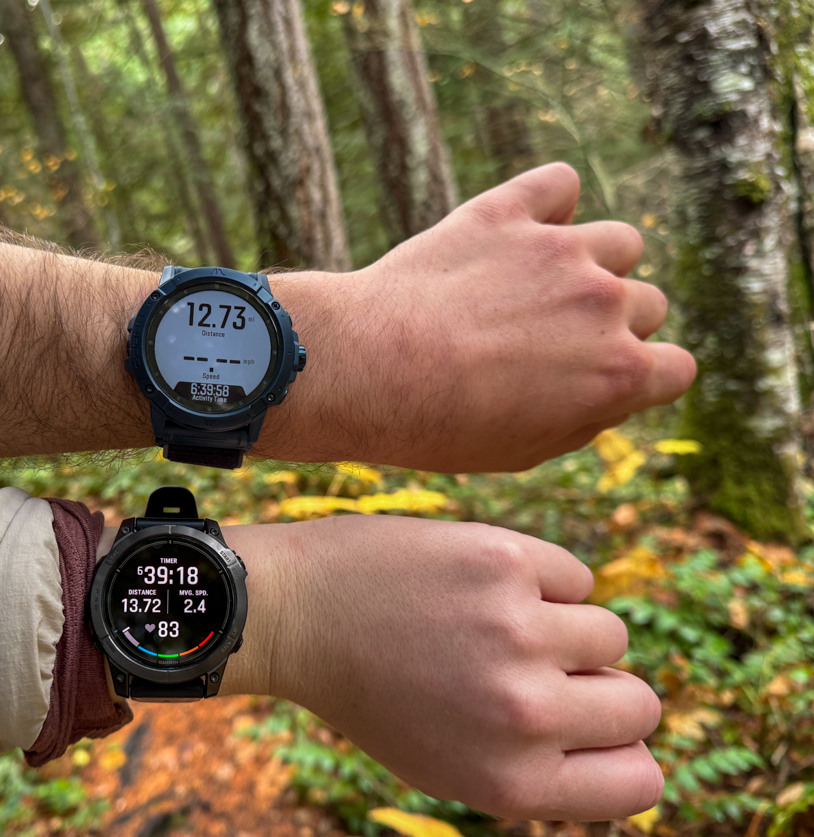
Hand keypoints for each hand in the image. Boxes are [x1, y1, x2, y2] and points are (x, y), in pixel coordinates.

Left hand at [223, 514, 663, 821]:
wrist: (297, 613)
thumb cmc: (372, 693)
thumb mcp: (447, 765)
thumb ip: (540, 770)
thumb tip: (634, 751)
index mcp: (513, 782)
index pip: (641, 782)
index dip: (621, 753)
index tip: (586, 729)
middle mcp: (524, 714)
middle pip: (640, 704)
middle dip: (598, 687)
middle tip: (533, 668)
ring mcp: (519, 632)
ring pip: (610, 633)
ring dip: (564, 628)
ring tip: (489, 625)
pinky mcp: (506, 560)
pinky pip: (577, 576)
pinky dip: (541, 579)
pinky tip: (478, 586)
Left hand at [262, 162, 695, 471]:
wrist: (362, 371)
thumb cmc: (435, 426)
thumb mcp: (522, 452)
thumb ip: (585, 417)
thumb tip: (611, 391)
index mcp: (619, 374)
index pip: (675, 368)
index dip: (637, 378)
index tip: (594, 381)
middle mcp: (606, 305)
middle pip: (647, 304)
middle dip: (608, 324)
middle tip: (544, 341)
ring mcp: (561, 251)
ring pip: (620, 243)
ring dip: (592, 263)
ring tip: (535, 286)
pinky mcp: (509, 211)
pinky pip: (559, 184)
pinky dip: (547, 202)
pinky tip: (517, 229)